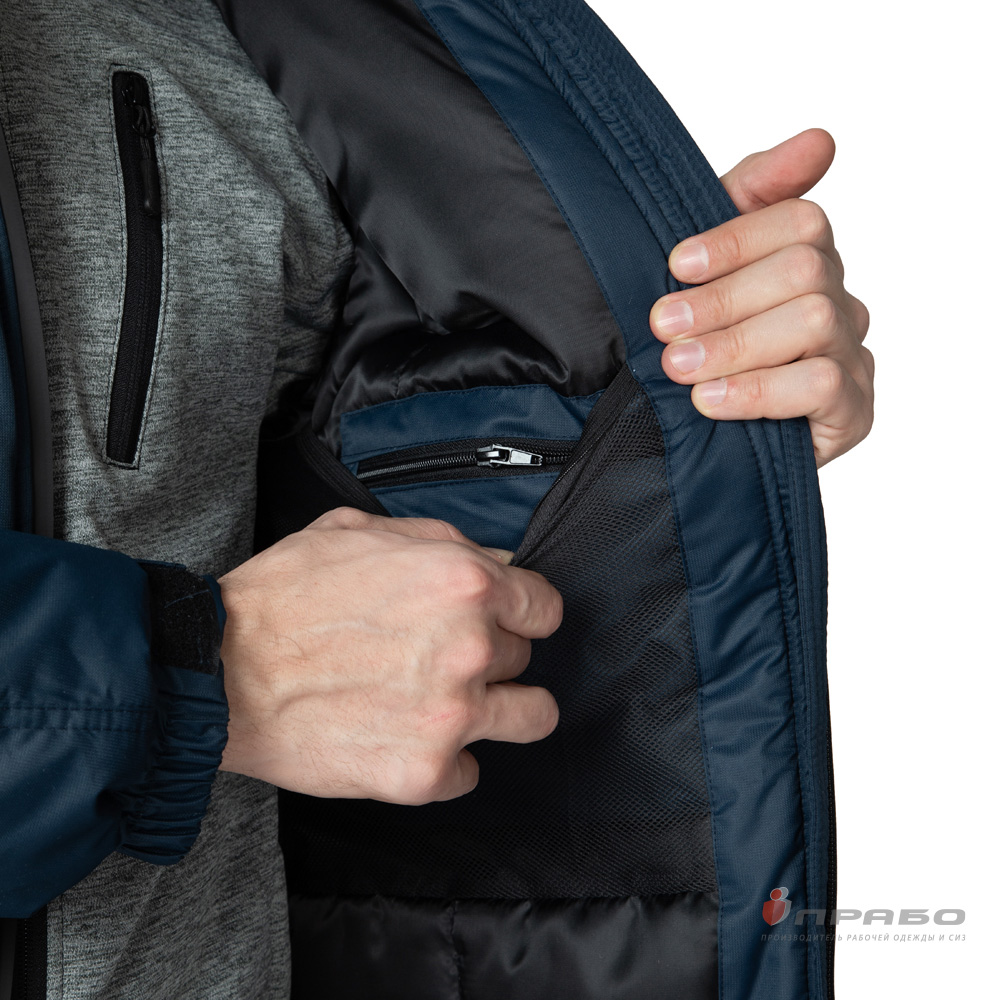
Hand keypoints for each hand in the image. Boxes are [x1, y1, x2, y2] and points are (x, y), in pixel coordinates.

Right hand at [216, 507, 561, 803]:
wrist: (219, 671)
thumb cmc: (283, 597)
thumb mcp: (362, 530)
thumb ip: (443, 542)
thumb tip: (497, 563)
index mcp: (464, 581)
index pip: (545, 606)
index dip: (521, 612)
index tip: (505, 622)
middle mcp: (470, 648)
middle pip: (524, 657)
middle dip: (489, 654)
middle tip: (436, 656)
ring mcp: (452, 716)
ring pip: (530, 717)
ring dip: (498, 710)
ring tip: (449, 704)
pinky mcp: (424, 773)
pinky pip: (470, 771)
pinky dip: (443, 759)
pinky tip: (402, 737)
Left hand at [649, 128, 872, 466]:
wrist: (686, 432)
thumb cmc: (697, 339)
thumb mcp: (704, 266)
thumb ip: (752, 195)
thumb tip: (821, 138)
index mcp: (804, 257)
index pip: (799, 220)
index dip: (737, 238)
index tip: (678, 264)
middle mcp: (836, 299)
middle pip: (805, 270)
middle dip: (724, 298)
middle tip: (664, 325)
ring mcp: (851, 353)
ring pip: (816, 321)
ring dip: (736, 344)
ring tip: (680, 366)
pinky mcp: (853, 409)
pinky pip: (822, 384)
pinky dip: (759, 389)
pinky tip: (711, 399)